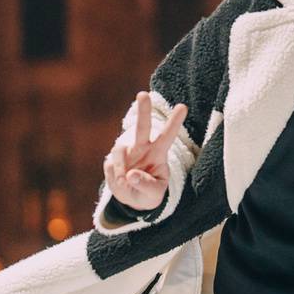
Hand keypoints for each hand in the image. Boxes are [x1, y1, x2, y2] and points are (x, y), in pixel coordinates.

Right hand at [103, 93, 189, 210]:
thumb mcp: (154, 195)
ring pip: (119, 150)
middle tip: (143, 94)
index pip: (167, 136)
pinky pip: (110, 166)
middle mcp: (142, 149)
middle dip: (143, 110)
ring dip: (121, 167)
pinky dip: (115, 177)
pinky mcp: (112, 161)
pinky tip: (121, 183)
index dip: (174, 122)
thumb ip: (146, 186)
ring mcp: (126, 153)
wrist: (132, 199)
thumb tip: (131, 175)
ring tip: (125, 183)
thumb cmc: (149, 194)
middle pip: (142, 127)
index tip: (183, 106)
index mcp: (158, 154)